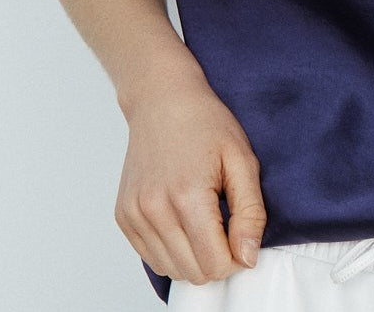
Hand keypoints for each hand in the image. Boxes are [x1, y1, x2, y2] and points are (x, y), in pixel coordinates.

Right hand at [115, 77, 267, 285]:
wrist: (163, 101)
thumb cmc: (207, 124)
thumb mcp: (243, 160)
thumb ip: (250, 213)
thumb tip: (248, 258)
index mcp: (187, 197)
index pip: (214, 263)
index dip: (237, 258)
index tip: (244, 237)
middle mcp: (154, 211)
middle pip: (193, 272)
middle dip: (218, 261)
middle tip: (229, 230)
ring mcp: (134, 216)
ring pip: (171, 269)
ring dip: (195, 258)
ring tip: (208, 222)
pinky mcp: (123, 217)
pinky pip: (151, 257)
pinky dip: (173, 251)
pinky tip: (186, 222)